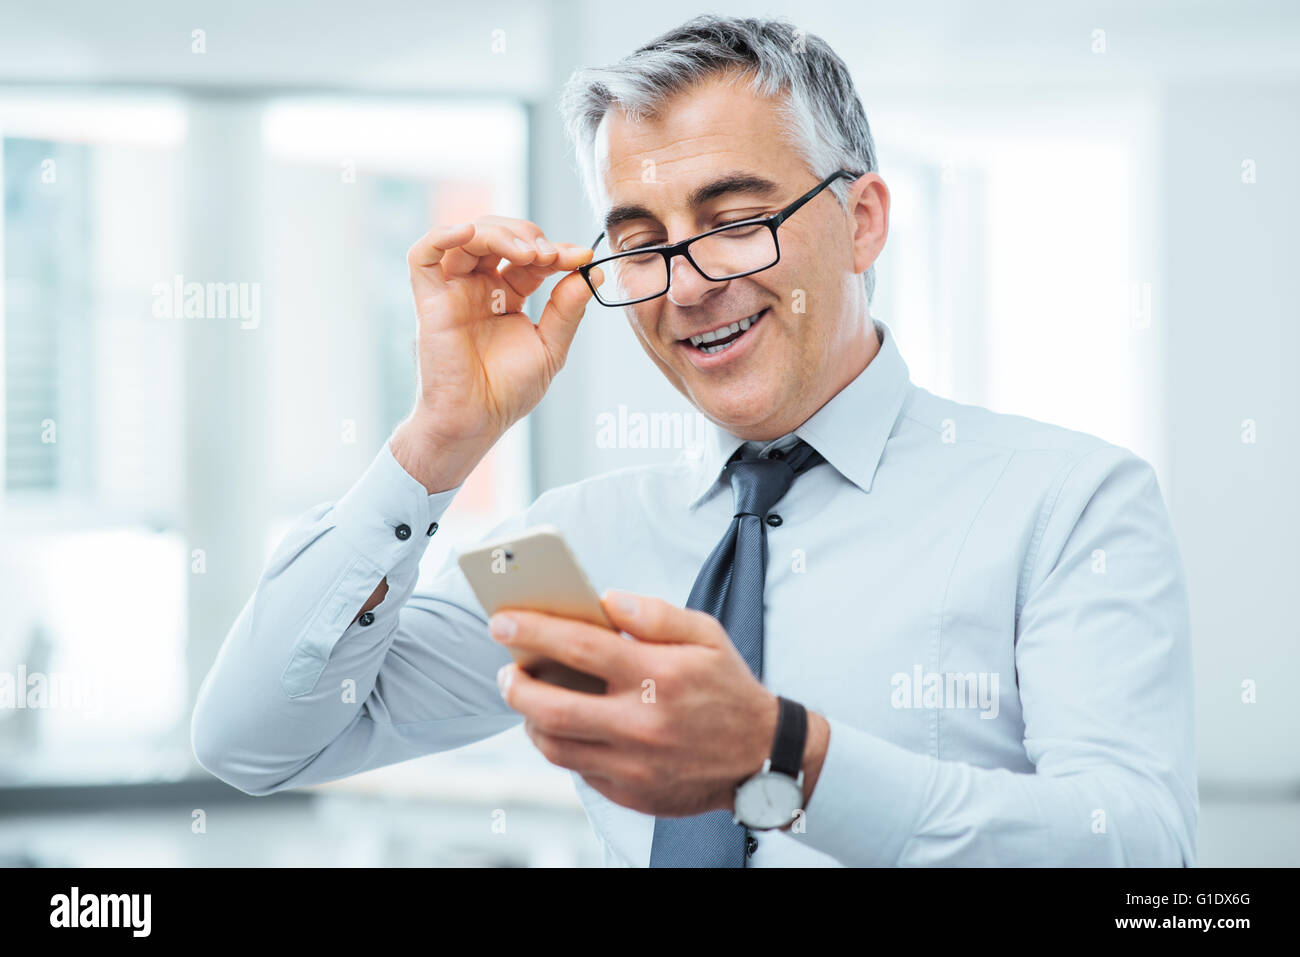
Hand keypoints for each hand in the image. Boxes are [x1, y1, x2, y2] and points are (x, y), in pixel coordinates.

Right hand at [392, 217, 602, 492]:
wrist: (475, 422)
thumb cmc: (507, 392)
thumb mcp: (550, 347)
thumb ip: (568, 310)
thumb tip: (592, 272)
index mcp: (506, 296)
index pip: (530, 256)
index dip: (556, 250)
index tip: (582, 256)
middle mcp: (478, 288)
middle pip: (499, 236)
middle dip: (528, 236)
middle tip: (552, 255)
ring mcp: (453, 291)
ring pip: (467, 237)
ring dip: (500, 234)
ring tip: (530, 254)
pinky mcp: (429, 300)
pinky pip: (422, 255)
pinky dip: (442, 235)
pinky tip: (468, 232)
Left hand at [489, 590, 820, 817]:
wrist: (763, 758)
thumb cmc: (728, 689)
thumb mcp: (706, 636)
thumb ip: (654, 614)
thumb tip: (606, 600)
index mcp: (659, 675)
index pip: (580, 647)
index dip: (533, 631)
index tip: (502, 622)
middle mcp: (642, 723)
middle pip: (551, 706)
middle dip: (514, 685)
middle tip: (506, 670)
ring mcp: (634, 764)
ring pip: (554, 745)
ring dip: (530, 719)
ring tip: (528, 698)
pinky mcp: (631, 793)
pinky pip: (577, 769)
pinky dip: (562, 744)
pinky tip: (563, 725)